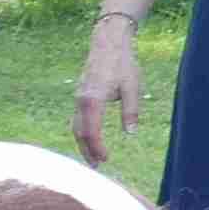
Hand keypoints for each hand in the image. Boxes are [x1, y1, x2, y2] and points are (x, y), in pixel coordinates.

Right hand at [74, 25, 143, 166]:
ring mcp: (78, 98)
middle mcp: (81, 101)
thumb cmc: (123, 63)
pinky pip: (78, 118)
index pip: (91, 131)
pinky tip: (91, 136)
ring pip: (76, 126)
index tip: (106, 159)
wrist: (108, 43)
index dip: (97, 148)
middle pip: (79, 132)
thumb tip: (130, 133)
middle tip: (97, 166)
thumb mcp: (132, 87)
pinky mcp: (80, 95)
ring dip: (84, 143)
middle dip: (87, 150)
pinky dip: (83, 131)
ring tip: (93, 156)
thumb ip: (131, 111)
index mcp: (92, 100)